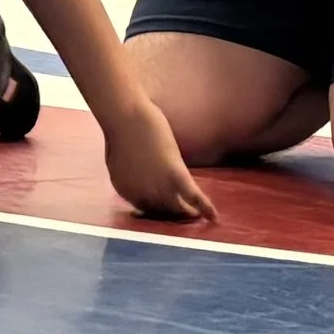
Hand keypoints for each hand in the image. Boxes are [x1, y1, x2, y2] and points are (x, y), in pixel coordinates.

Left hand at [103, 106, 213, 222]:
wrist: (124, 116)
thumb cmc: (120, 128)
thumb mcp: (120, 156)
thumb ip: (131, 171)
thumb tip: (141, 173)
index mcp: (125, 191)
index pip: (145, 208)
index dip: (157, 210)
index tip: (165, 209)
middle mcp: (142, 195)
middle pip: (162, 213)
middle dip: (172, 216)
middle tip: (184, 216)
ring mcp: (159, 187)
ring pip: (178, 209)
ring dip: (189, 215)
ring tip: (197, 217)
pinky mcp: (174, 174)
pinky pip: (193, 196)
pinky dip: (204, 207)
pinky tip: (214, 217)